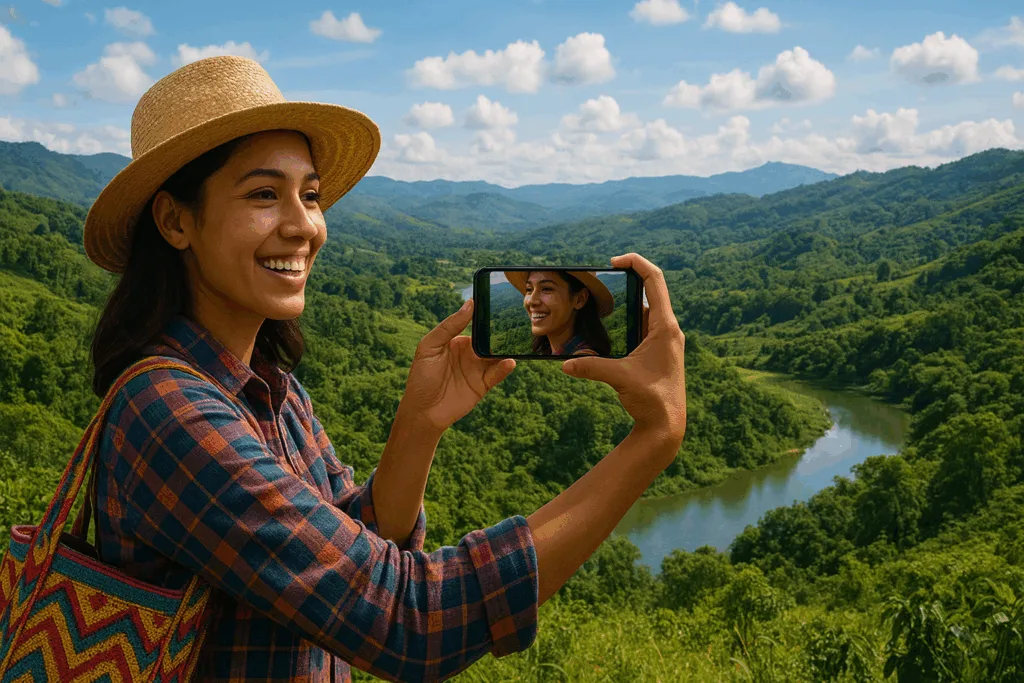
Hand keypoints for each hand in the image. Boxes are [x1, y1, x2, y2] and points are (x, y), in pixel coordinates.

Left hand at [399, 299, 515, 432]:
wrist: (422, 412)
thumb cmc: (421, 378)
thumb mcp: (429, 347)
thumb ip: (448, 326)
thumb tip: (469, 304)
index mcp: (457, 342)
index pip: (475, 326)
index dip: (485, 317)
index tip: (496, 305)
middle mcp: (470, 354)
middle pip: (489, 340)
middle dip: (500, 333)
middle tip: (512, 323)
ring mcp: (477, 369)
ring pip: (496, 356)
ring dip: (505, 350)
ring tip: (514, 342)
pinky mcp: (483, 385)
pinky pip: (496, 374)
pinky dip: (504, 368)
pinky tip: (509, 362)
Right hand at [562, 253, 685, 447]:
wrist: (667, 426)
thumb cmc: (652, 400)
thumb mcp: (619, 378)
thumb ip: (591, 367)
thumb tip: (563, 363)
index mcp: (666, 327)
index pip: (654, 280)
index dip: (636, 263)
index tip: (614, 260)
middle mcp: (668, 329)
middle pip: (651, 290)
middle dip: (628, 279)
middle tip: (604, 275)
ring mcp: (664, 340)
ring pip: (645, 309)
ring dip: (626, 301)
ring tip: (602, 296)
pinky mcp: (658, 351)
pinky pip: (643, 326)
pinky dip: (627, 320)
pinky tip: (610, 325)